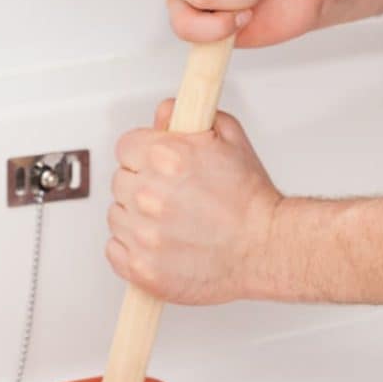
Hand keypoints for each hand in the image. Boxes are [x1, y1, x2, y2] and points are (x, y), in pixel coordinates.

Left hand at [106, 100, 281, 303]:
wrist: (267, 248)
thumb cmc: (251, 200)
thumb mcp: (229, 137)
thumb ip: (189, 115)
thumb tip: (165, 113)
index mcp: (166, 158)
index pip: (125, 146)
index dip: (142, 153)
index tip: (154, 163)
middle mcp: (150, 195)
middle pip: (120, 180)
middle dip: (142, 183)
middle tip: (170, 194)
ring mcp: (144, 234)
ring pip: (116, 215)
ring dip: (136, 216)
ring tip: (169, 221)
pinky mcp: (142, 268)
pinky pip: (115, 250)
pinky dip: (131, 248)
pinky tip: (158, 242)